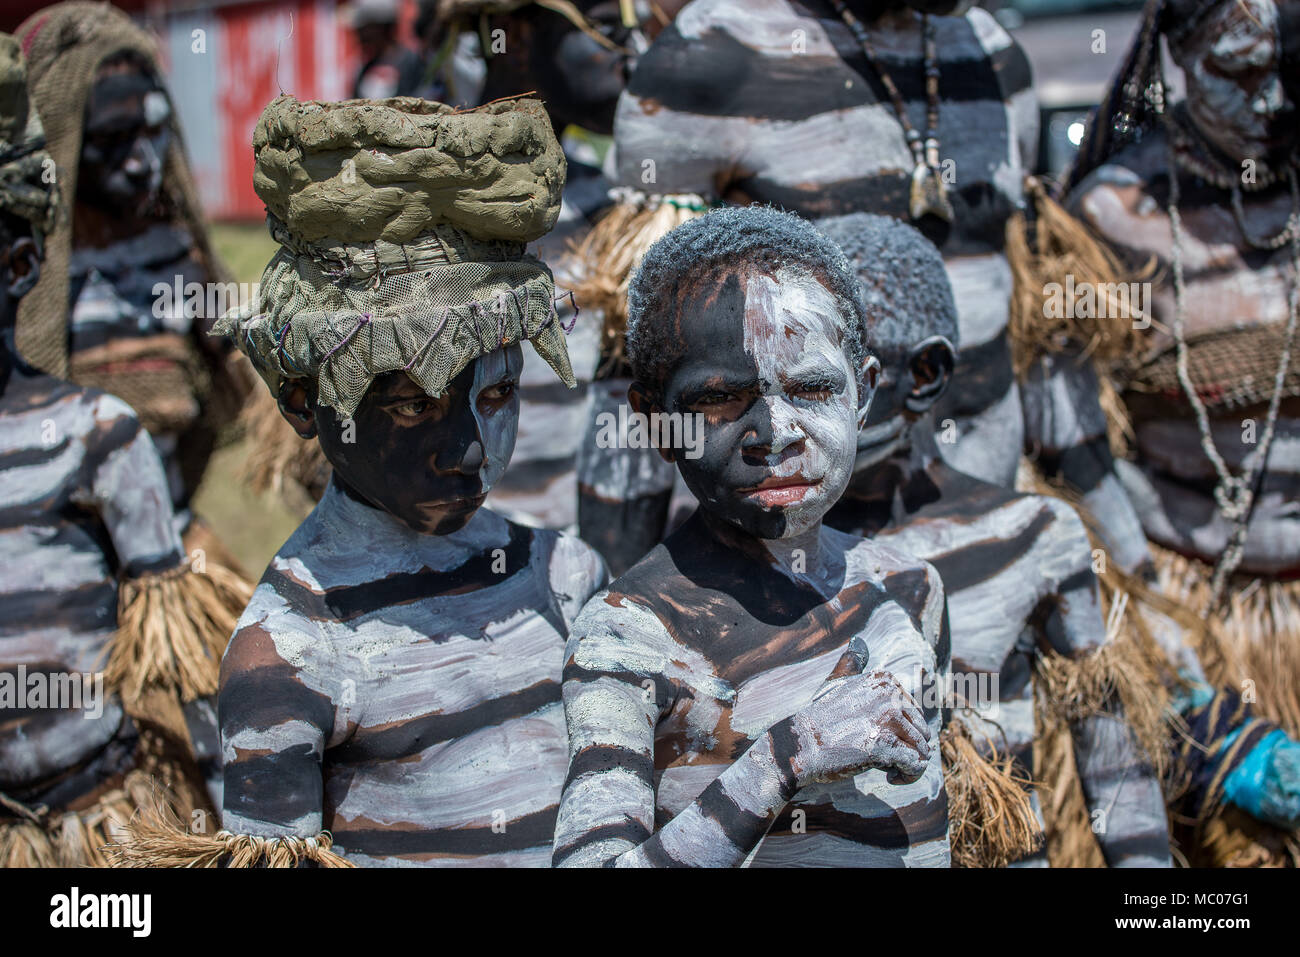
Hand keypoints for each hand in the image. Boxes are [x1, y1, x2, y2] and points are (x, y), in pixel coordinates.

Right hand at [782, 638, 931, 787]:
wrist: (800, 744)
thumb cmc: (818, 719)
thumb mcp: (836, 683)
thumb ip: (851, 663)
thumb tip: (858, 641)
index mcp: (883, 680)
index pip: (914, 712)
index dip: (904, 732)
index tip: (884, 740)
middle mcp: (889, 695)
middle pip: (921, 731)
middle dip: (909, 750)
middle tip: (888, 760)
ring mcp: (888, 720)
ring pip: (922, 750)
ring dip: (909, 767)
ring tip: (889, 770)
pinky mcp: (885, 746)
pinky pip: (916, 766)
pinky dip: (908, 777)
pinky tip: (890, 776)